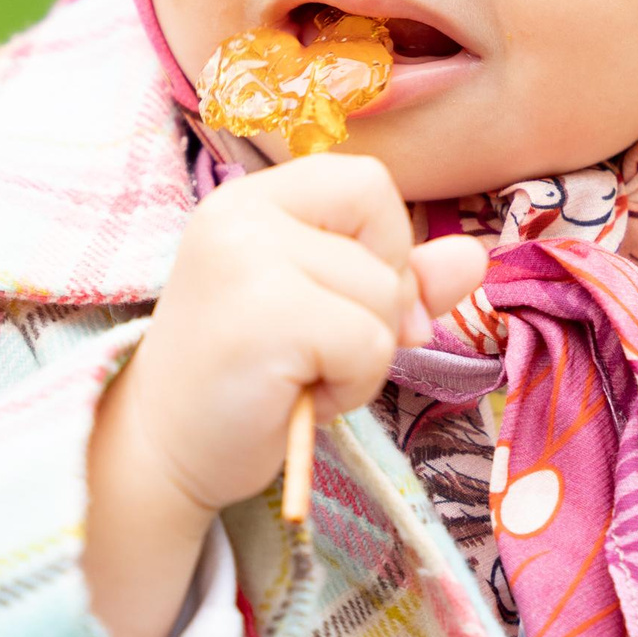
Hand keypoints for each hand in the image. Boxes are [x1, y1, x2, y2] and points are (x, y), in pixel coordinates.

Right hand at [121, 153, 488, 516]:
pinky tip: (297, 396)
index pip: (368, 182)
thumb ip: (396, 277)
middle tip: (317, 349)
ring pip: (384, 297)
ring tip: (299, 374)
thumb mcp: (325, 310)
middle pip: (385, 234)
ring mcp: (248, 262)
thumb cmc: (246, 378)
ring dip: (364, 356)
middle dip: (379, 305)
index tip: (355, 300)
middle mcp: (242, 214)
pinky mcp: (265, 320)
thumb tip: (474, 258)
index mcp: (252, 198)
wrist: (162, 454)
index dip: (385, 243)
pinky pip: (370, 344)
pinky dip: (351, 386)